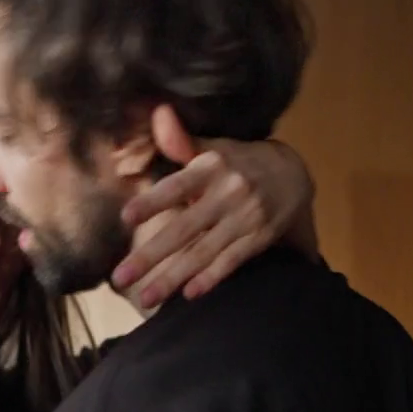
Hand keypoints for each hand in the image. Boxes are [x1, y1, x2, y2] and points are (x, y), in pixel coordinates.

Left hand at [112, 105, 318, 307]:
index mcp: (211, 166)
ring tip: (145, 298)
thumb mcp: (213, 147)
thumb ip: (181, 140)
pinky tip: (188, 294)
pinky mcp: (258, 238)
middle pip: (184, 228)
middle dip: (151, 254)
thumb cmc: (236, 162)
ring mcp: (245, 217)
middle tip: (120, 277)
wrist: (292, 176)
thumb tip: (158, 113)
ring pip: (203, 251)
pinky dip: (211, 278)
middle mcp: (228, 192)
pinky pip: (231, 261)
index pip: (177, 185)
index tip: (126, 217)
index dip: (153, 201)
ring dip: (173, 277)